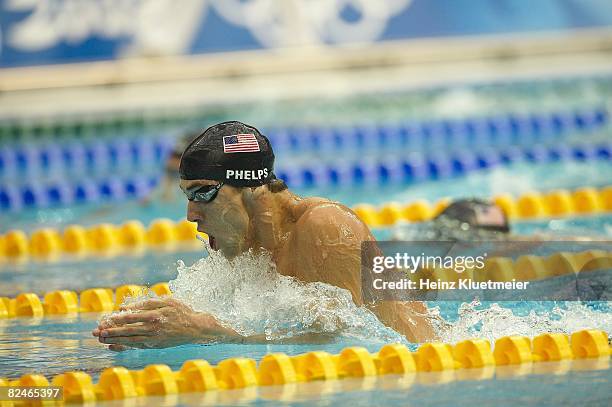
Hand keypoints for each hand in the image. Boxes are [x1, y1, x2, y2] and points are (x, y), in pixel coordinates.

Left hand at [92, 297, 234, 350]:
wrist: (196, 328)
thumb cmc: (181, 311)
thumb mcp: (166, 301)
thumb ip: (145, 303)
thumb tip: (124, 308)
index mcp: (155, 314)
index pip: (130, 317)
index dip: (116, 319)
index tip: (104, 319)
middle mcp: (153, 327)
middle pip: (127, 330)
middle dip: (110, 331)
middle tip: (96, 332)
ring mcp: (154, 338)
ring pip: (130, 340)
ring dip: (113, 340)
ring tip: (100, 339)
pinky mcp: (155, 345)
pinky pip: (136, 346)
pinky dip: (123, 347)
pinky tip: (113, 347)